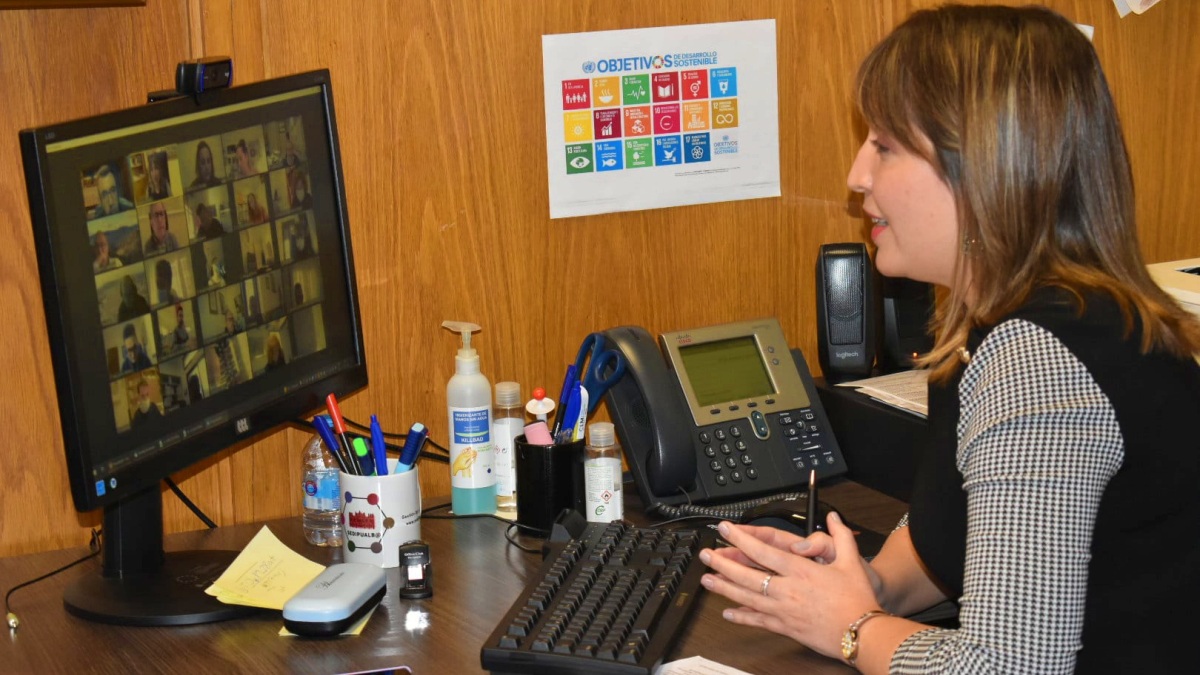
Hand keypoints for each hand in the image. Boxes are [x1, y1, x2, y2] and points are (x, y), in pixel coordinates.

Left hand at [699, 511, 881, 659]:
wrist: (862, 633)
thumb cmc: (857, 599)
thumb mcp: (851, 561)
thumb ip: (840, 536)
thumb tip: (834, 517)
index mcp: (800, 570)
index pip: (763, 550)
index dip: (741, 539)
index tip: (725, 530)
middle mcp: (787, 589)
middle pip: (747, 574)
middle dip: (723, 562)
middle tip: (706, 554)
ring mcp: (783, 610)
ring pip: (746, 597)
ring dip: (724, 588)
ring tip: (707, 579)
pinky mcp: (785, 627)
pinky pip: (758, 621)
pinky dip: (741, 617)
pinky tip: (727, 613)